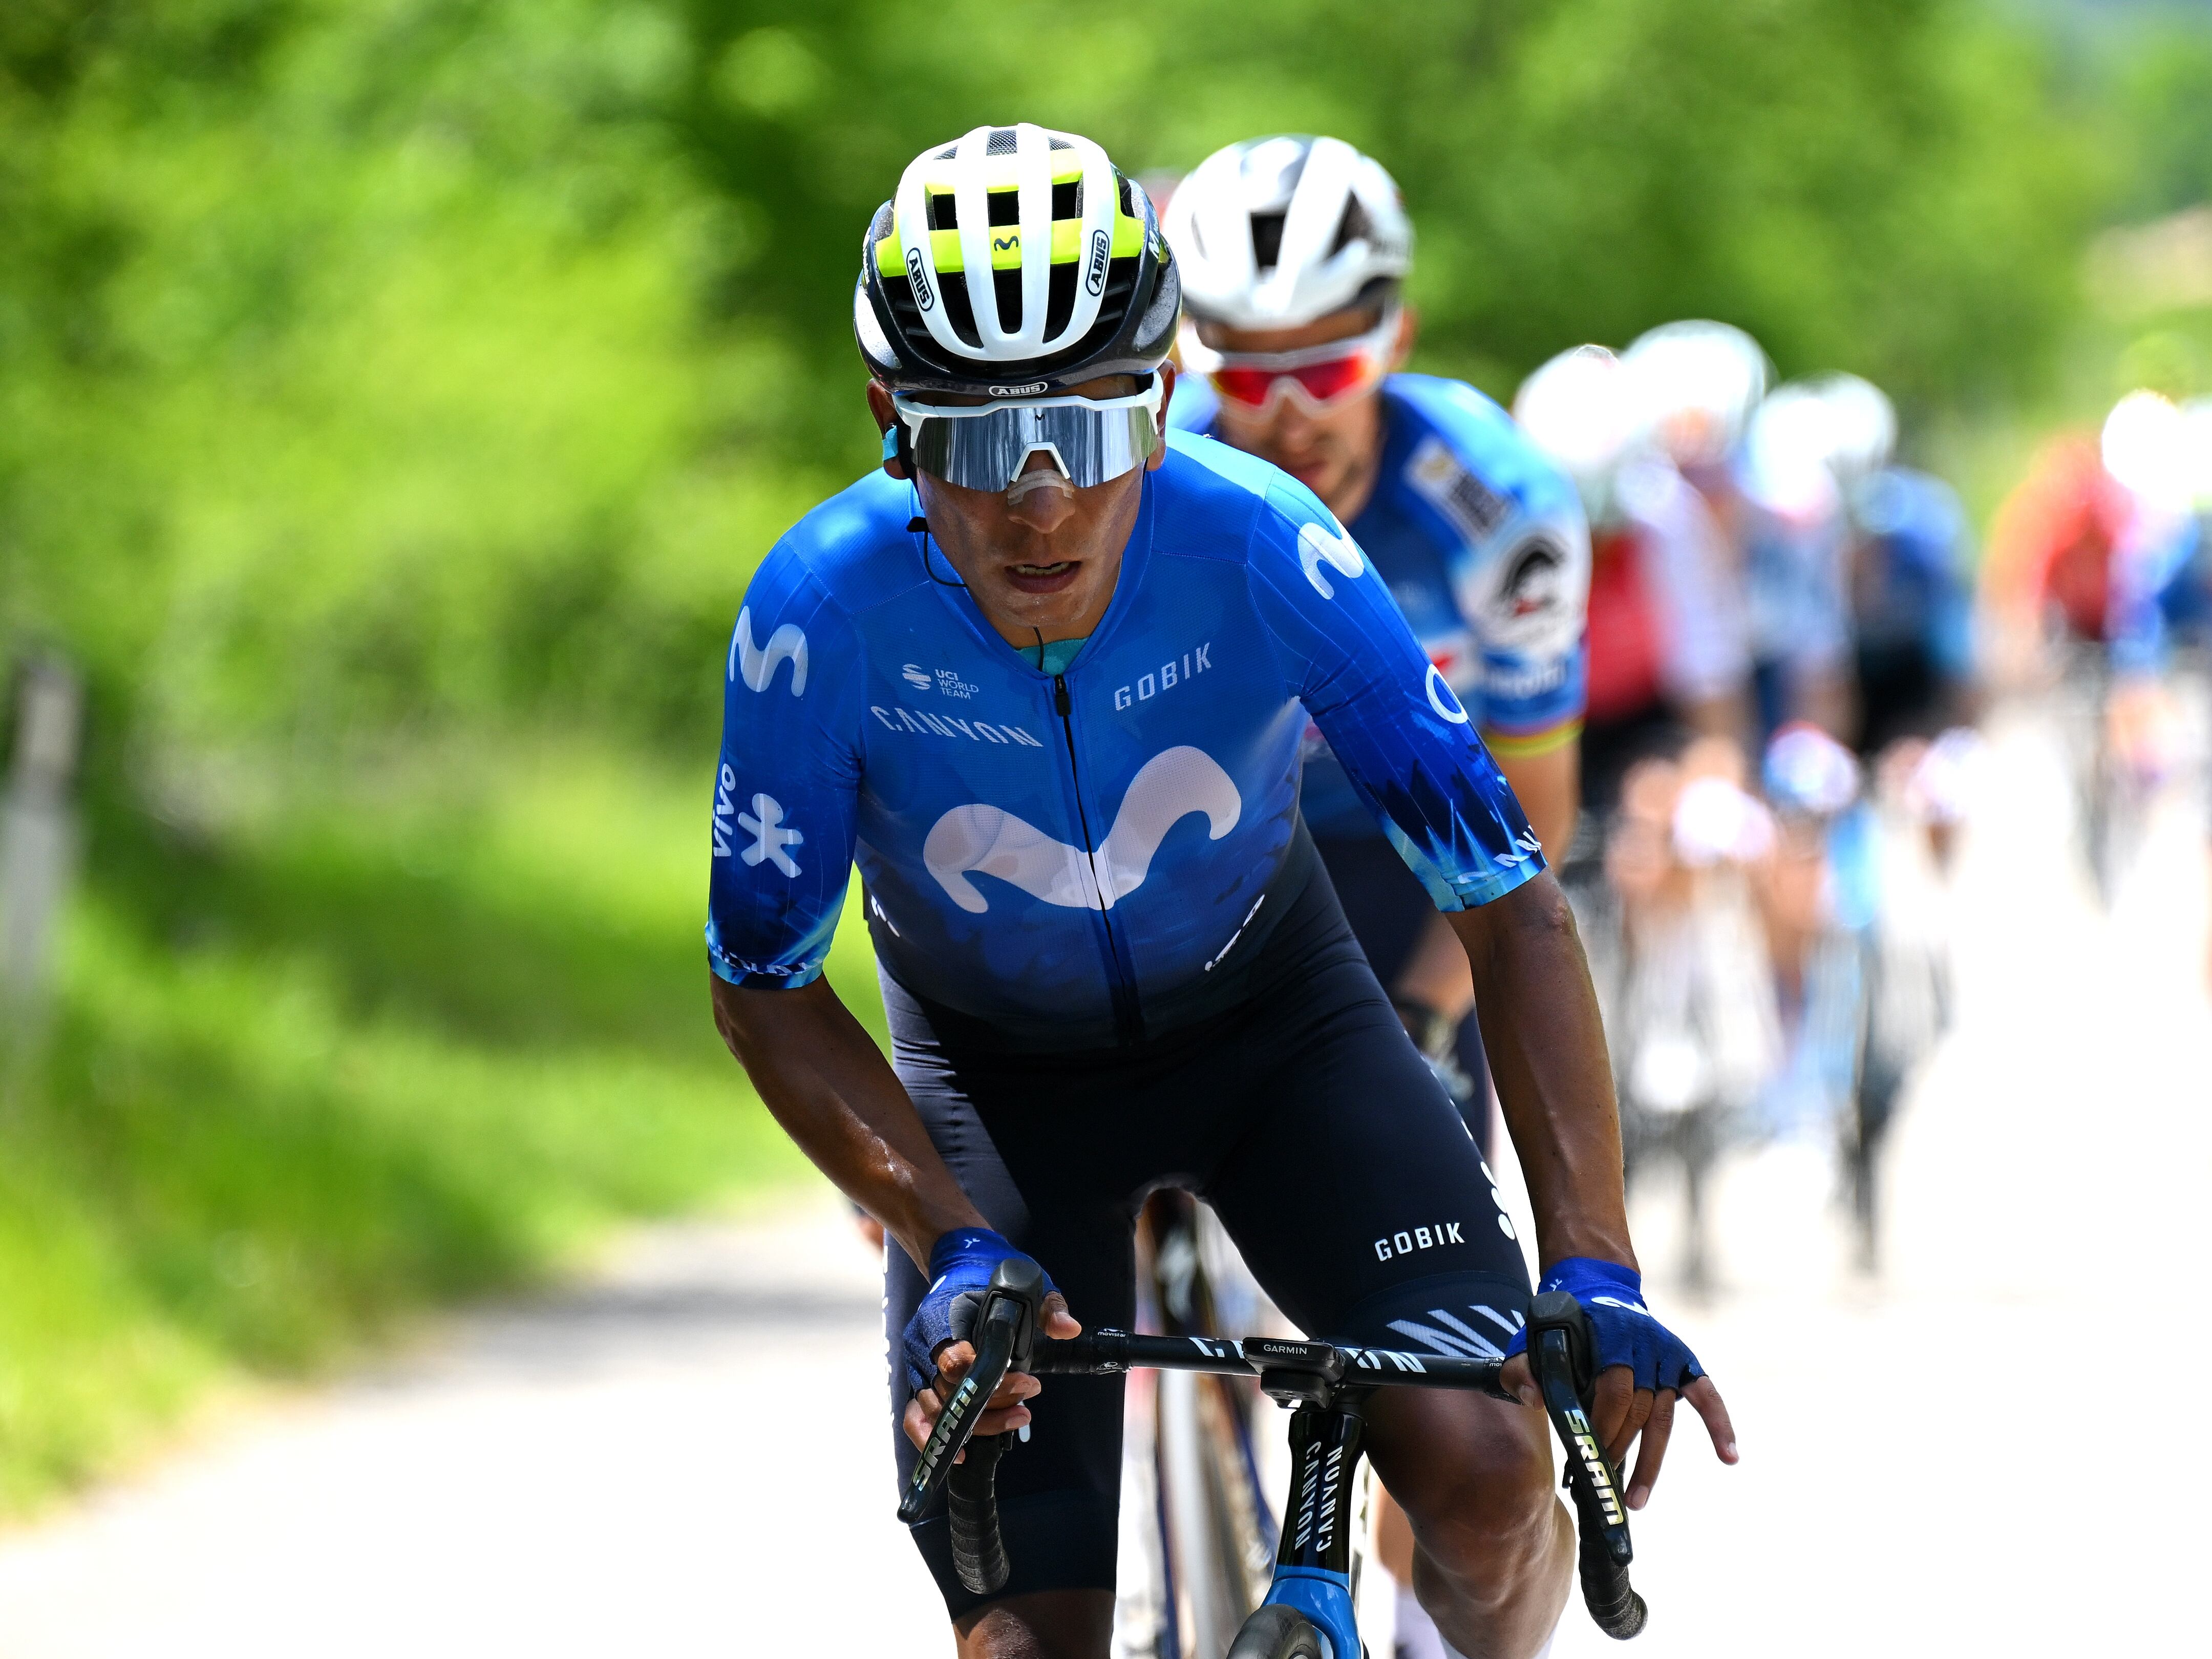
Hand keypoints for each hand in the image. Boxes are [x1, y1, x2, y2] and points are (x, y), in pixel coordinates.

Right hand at [898, 1227, 1079, 1456]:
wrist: (959, 1263)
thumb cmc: (992, 1273)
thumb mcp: (1029, 1279)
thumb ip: (1048, 1304)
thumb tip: (1069, 1328)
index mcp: (943, 1316)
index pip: (955, 1360)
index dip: (989, 1381)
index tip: (1027, 1382)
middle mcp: (923, 1344)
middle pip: (949, 1391)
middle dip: (993, 1403)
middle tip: (1031, 1398)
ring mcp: (917, 1364)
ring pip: (936, 1410)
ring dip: (977, 1423)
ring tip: (1020, 1418)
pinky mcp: (919, 1380)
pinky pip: (915, 1416)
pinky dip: (931, 1438)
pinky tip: (963, 1454)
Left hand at [1501, 1257, 1737, 1510]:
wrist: (1597, 1290)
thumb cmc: (1563, 1327)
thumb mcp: (1534, 1339)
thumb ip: (1524, 1367)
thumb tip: (1536, 1399)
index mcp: (1611, 1335)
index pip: (1614, 1388)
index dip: (1602, 1425)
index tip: (1585, 1456)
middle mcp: (1646, 1344)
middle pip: (1638, 1408)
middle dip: (1619, 1449)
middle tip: (1601, 1483)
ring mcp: (1667, 1355)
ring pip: (1663, 1417)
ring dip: (1650, 1461)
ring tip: (1635, 1500)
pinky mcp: (1684, 1363)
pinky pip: (1707, 1396)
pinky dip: (1721, 1425)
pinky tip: (1729, 1457)